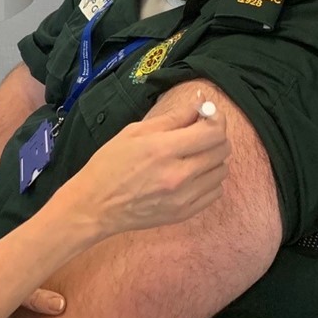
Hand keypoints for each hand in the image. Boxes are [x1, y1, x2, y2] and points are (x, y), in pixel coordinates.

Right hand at [52, 102, 228, 236]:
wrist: (95, 206)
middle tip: (200, 133)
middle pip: (222, 150)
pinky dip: (209, 180)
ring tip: (194, 156)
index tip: (208, 114)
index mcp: (164, 149)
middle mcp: (179, 174)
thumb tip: (200, 103)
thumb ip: (172, 117)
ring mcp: (184, 197)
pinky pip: (215, 192)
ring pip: (221, 171)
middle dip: (215, 136)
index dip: (216, 118)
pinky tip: (191, 175)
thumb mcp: (135, 132)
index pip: (213, 132)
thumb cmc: (110, 164)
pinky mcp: (184, 213)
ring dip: (213, 159)